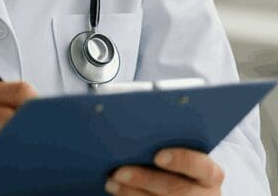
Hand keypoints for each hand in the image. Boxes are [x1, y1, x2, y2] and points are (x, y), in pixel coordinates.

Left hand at [106, 148, 223, 194]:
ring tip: (111, 184)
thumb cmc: (176, 168)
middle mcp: (206, 195)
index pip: (202, 167)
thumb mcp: (179, 157)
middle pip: (177, 189)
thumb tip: (136, 131)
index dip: (181, 160)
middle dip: (145, 180)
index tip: (158, 156)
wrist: (182, 192)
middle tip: (119, 172)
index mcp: (209, 175)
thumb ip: (164, 147)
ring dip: (132, 194)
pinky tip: (117, 194)